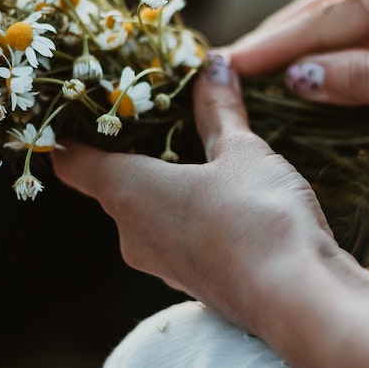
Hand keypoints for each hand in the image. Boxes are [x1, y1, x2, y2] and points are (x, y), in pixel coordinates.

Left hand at [51, 54, 361, 338]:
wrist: (300, 300)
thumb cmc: (260, 217)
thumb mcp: (243, 152)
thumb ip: (221, 112)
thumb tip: (212, 67)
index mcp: (127, 194)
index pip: (71, 160)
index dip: (69, 130)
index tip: (84, 103)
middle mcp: (132, 235)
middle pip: (115, 183)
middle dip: (136, 147)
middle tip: (163, 106)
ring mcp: (163, 265)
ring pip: (151, 211)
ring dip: (171, 181)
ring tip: (203, 142)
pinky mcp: (196, 282)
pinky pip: (181, 235)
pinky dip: (194, 211)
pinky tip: (230, 191)